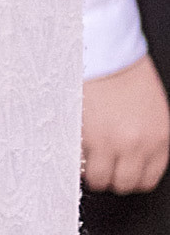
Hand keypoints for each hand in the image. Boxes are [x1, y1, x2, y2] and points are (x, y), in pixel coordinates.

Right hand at [83, 56, 169, 194]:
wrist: (103, 49)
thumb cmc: (125, 71)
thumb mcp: (150, 109)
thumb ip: (146, 137)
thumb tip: (132, 158)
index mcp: (159, 138)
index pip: (146, 179)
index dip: (129, 177)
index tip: (119, 170)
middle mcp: (138, 145)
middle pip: (123, 184)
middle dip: (110, 176)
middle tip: (100, 162)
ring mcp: (111, 144)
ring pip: (99, 180)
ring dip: (89, 169)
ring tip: (84, 153)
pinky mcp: (86, 138)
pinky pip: (78, 163)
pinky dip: (74, 156)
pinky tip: (75, 141)